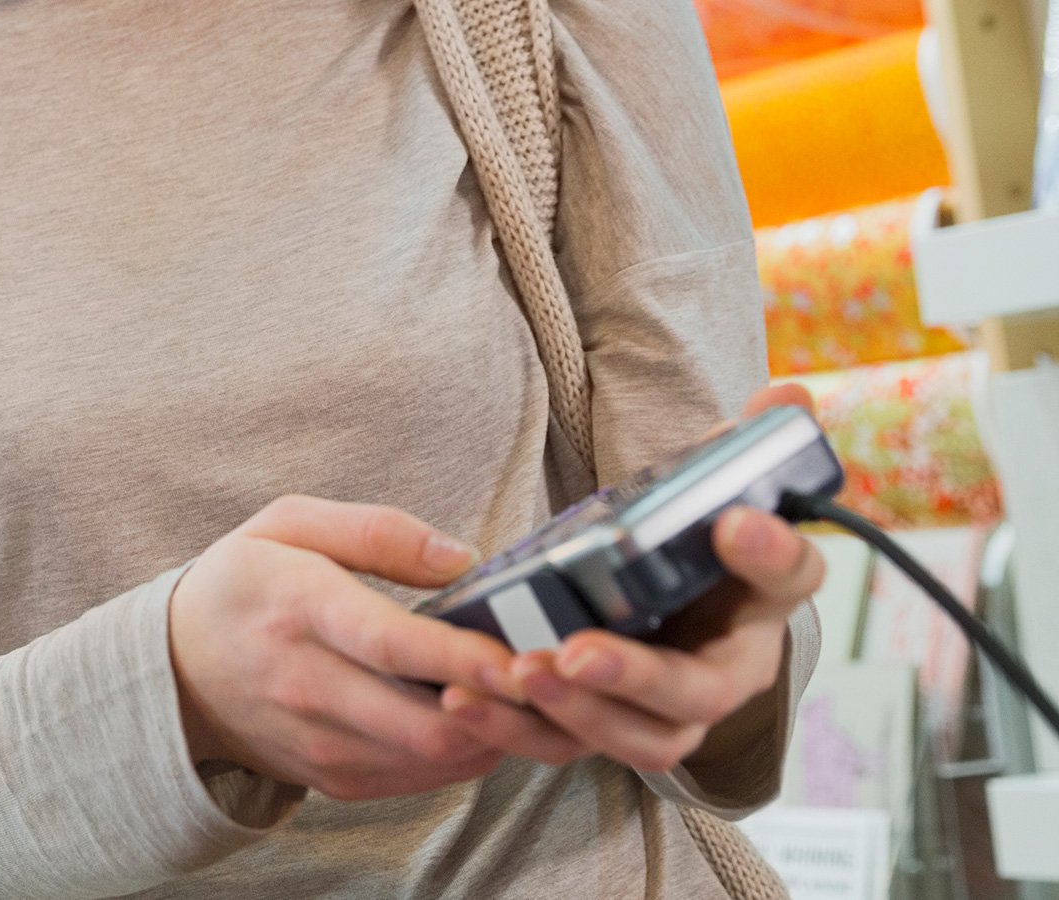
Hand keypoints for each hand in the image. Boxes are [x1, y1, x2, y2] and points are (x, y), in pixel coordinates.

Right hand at [168, 495, 590, 800]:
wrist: (174, 669)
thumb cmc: (241, 584)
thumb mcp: (288, 523)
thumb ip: (377, 531)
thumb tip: (462, 558)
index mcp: (297, 608)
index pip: (388, 644)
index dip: (461, 657)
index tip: (521, 657)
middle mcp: (305, 686)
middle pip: (422, 722)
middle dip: (502, 710)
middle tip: (559, 678)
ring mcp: (317, 743)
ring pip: (431, 759)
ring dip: (497, 734)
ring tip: (541, 695)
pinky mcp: (332, 777)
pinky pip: (420, 778)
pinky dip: (467, 751)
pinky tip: (491, 715)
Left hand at [439, 384, 826, 772]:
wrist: (663, 607)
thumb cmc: (687, 546)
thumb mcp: (713, 491)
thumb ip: (742, 447)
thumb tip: (785, 392)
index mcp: (764, 597)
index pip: (792, 575)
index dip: (771, 550)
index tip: (733, 522)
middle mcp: (728, 668)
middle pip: (700, 692)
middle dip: (637, 676)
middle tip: (579, 653)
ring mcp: (669, 712)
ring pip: (639, 739)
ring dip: (577, 714)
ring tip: (520, 672)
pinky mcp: (607, 730)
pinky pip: (569, 748)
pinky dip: (516, 730)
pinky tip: (467, 700)